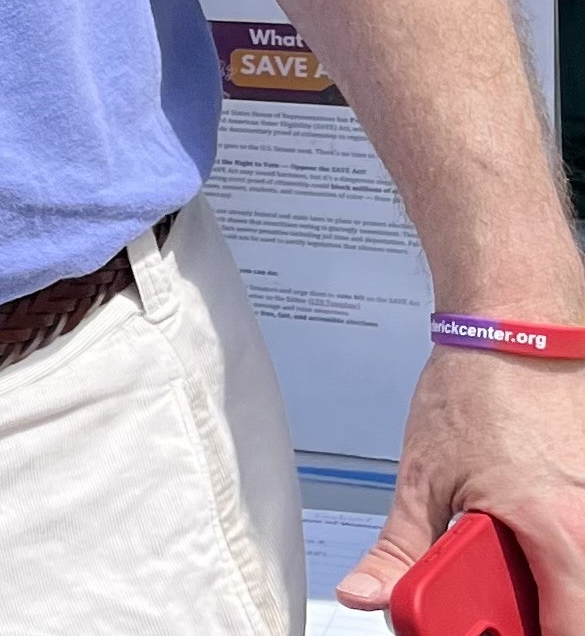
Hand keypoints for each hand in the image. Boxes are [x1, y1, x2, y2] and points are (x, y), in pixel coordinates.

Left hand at [338, 345, 584, 626]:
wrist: (518, 327)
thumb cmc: (478, 387)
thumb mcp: (422, 476)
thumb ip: (400, 549)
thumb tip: (368, 594)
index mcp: (557, 534)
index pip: (565, 631)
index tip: (491, 631)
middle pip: (575, 608)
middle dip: (533, 612)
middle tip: (491, 594)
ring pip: (580, 574)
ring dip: (547, 577)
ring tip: (503, 544)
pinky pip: (582, 540)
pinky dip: (557, 545)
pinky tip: (524, 520)